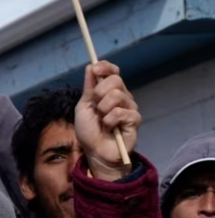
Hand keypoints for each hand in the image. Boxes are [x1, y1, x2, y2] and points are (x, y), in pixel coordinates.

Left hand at [75, 61, 139, 179]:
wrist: (95, 150)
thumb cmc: (89, 129)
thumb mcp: (83, 106)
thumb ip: (88, 88)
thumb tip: (90, 66)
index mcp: (108, 91)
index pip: (113, 71)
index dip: (105, 67)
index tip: (95, 69)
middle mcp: (122, 96)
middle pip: (115, 80)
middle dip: (99, 92)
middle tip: (96, 107)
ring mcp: (129, 107)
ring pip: (117, 95)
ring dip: (103, 109)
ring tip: (102, 120)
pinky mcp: (135, 119)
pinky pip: (121, 112)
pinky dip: (109, 120)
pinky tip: (109, 128)